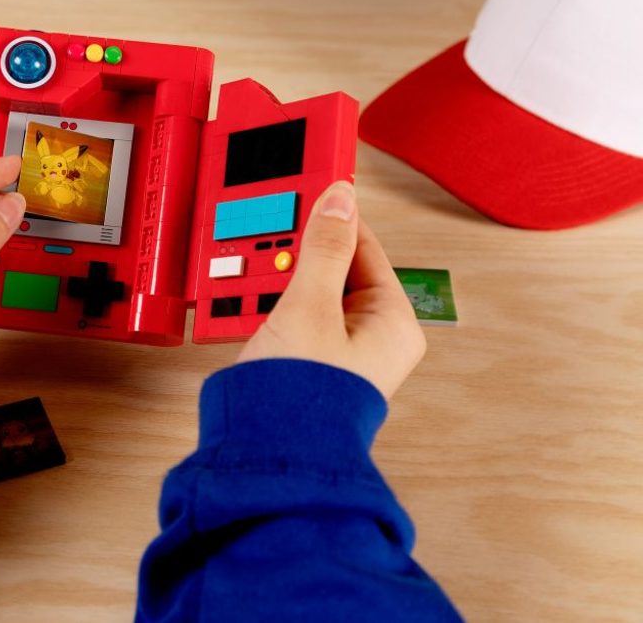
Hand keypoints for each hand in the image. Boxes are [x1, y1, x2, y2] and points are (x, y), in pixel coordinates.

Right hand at [236, 181, 424, 399]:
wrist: (267, 453)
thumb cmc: (301, 395)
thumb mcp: (310, 305)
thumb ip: (323, 248)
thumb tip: (340, 200)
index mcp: (392, 324)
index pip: (365, 249)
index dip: (333, 218)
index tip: (309, 189)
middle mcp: (372, 339)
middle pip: (334, 271)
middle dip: (297, 253)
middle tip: (270, 234)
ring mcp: (340, 354)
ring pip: (309, 293)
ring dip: (278, 279)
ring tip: (254, 271)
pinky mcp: (309, 364)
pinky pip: (294, 318)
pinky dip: (271, 304)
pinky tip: (249, 298)